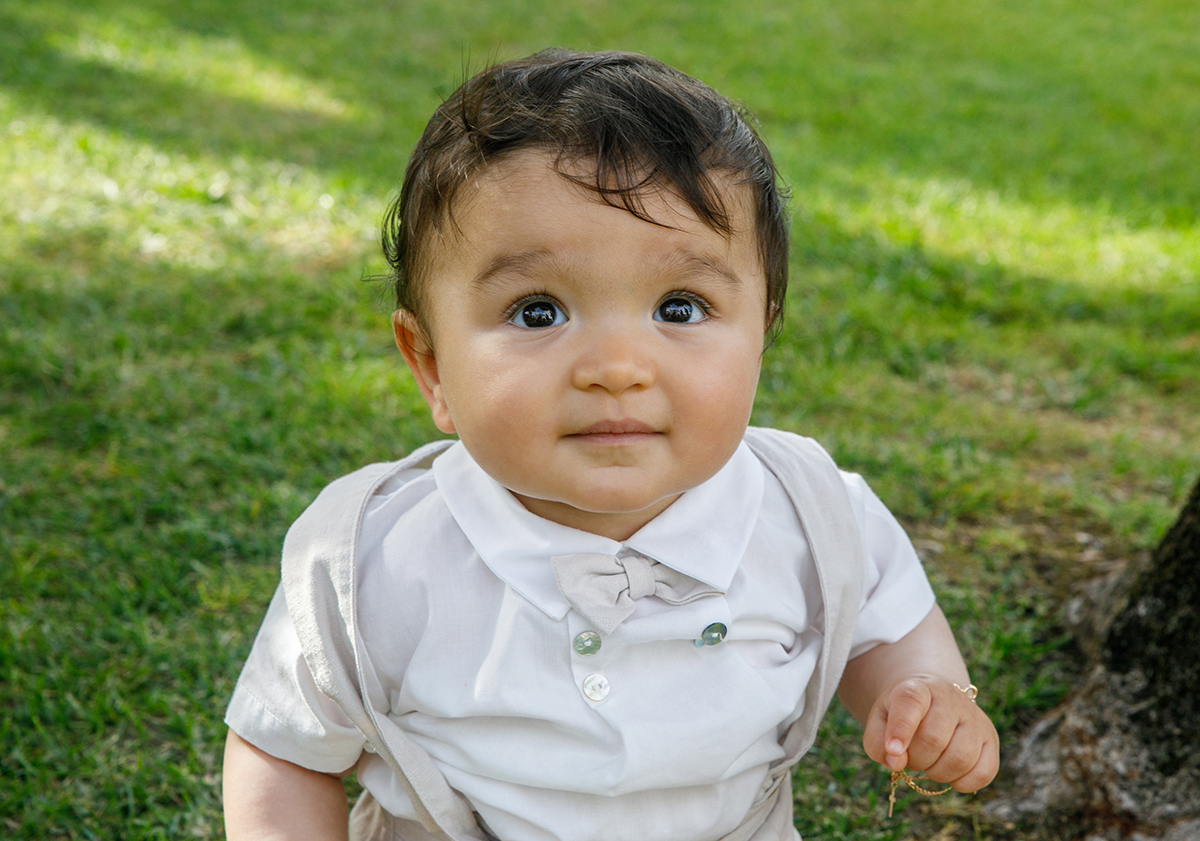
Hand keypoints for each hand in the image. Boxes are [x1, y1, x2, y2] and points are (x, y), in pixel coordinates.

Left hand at [862, 675, 998, 792]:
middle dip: (917, 759)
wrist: (930, 699)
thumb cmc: (900, 715)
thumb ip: (878, 742)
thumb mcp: (880, 721)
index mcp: (917, 688)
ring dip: (938, 773)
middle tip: (911, 757)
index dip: (901, 729)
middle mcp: (950, 697)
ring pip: (961, 758)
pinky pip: (984, 772)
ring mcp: (974, 716)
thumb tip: (897, 762)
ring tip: (930, 763)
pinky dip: (964, 783)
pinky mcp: (991, 737)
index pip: (911, 702)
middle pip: (934, 739)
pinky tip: (950, 774)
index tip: (893, 750)